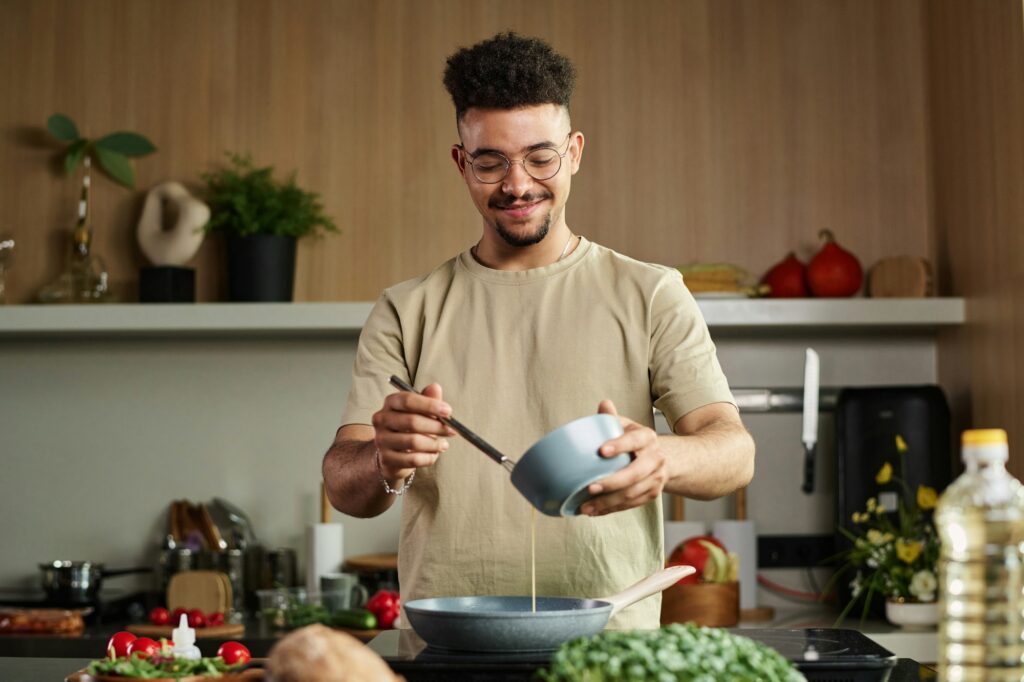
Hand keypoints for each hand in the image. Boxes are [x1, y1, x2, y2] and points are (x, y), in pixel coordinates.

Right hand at [372, 382, 456, 481]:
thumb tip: (435, 387)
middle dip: (436, 427)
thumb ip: (428, 400)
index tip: (448, 412)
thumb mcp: (420, 411)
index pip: (408, 400)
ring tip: (443, 445)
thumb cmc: (410, 427)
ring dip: (434, 444)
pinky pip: (412, 459)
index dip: (430, 405)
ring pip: (413, 442)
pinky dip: (428, 458)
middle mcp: (382, 419)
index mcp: (391, 402)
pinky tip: (434, 455)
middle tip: (452, 431)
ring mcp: (381, 440)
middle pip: (412, 422)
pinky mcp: (386, 459)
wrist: (392, 453)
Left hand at [579, 400, 667, 515]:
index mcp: (647, 437)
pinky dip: (611, 509)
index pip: (634, 441)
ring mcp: (655, 478)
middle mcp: (655, 458)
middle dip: (611, 483)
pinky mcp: (651, 494)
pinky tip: (594, 511)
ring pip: (632, 493)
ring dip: (608, 502)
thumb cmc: (634, 439)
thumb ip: (612, 417)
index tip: (601, 451)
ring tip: (586, 507)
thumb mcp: (626, 425)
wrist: (661, 457)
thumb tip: (604, 404)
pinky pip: (631, 504)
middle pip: (634, 474)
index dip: (619, 445)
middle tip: (589, 488)